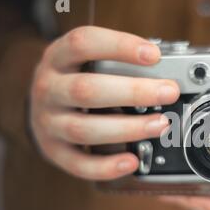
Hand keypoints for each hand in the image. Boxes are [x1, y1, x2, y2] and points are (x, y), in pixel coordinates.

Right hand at [30, 26, 179, 179]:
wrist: (41, 107)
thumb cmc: (76, 79)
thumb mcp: (86, 60)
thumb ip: (118, 63)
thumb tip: (166, 75)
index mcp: (58, 57)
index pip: (82, 43)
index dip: (119, 46)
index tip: (154, 55)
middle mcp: (48, 88)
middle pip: (86, 90)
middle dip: (133, 92)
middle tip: (169, 92)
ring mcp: (48, 122)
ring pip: (84, 129)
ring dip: (127, 129)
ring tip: (160, 125)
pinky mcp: (54, 151)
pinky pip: (79, 164)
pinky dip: (107, 166)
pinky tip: (133, 161)